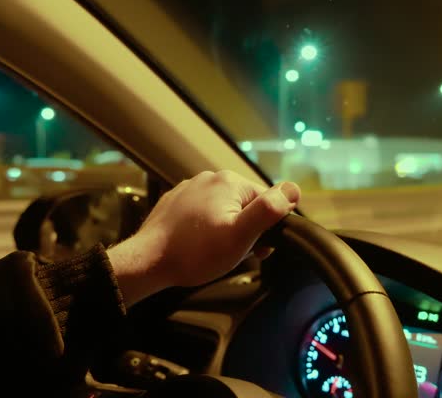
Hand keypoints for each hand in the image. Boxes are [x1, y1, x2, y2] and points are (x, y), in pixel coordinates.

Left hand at [108, 170, 300, 304]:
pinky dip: (206, 230)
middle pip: (245, 206)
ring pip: (224, 211)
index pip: (267, 202)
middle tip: (232, 253)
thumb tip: (293, 190)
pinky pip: (203, 214)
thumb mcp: (241, 235)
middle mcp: (210, 178)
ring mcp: (190, 189)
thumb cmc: (195, 253)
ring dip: (226, 231)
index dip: (266, 229)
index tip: (255, 248)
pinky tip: (198, 247)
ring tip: (212, 252)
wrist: (148, 262)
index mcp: (230, 182)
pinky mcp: (176, 202)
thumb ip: (269, 211)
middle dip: (245, 230)